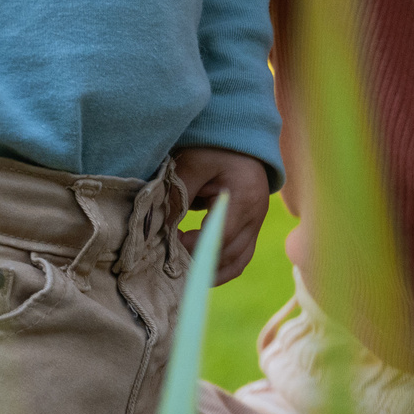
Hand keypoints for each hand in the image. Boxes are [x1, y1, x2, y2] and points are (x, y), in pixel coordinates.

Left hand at [173, 147, 272, 284]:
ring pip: (237, 263)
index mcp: (244, 197)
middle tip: (168, 263)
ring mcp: (257, 224)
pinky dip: (220, 269)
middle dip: (197, 263)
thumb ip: (177, 195)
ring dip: (209, 273)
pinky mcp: (252, 229)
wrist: (241, 140)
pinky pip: (240, 259)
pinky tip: (198, 271)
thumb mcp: (193, 164)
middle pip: (228, 255)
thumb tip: (157, 229)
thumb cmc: (215, 148)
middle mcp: (255, 215)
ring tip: (181, 274)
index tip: (168, 243)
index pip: (219, 236)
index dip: (192, 247)